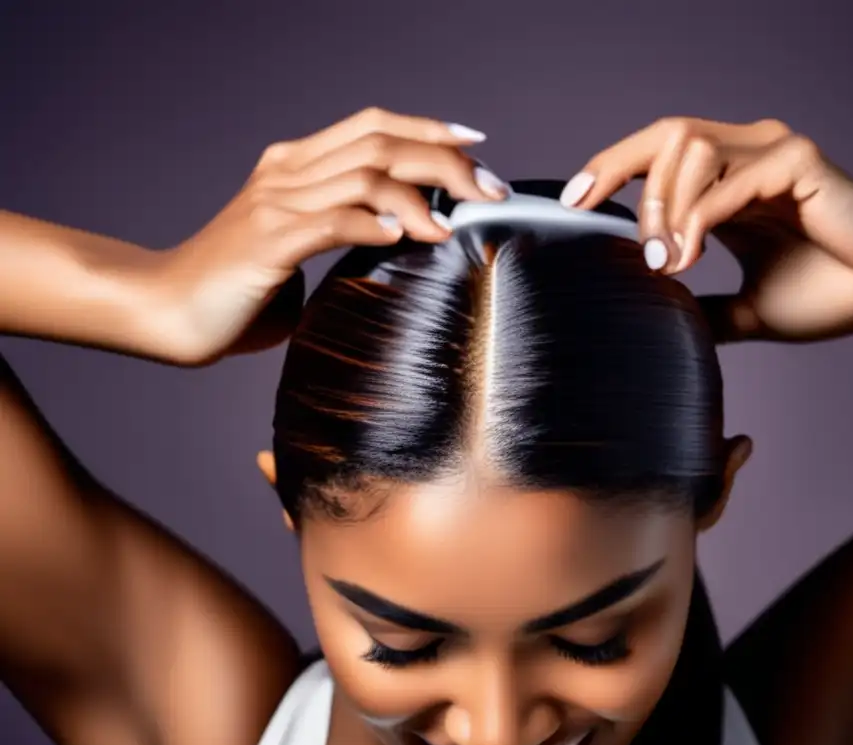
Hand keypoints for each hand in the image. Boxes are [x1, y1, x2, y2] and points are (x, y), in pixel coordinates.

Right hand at [152, 107, 507, 363]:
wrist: (165, 311)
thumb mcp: (296, 253)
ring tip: (459, 224)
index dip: (425, 128)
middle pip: (381, 142)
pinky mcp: (269, 241)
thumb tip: (398, 256)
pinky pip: (333, 221)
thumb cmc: (234, 292)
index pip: (371, 126)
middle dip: (445, 162)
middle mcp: (287, 173)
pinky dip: (374, 224)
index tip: (473, 145)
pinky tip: (405, 238)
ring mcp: (276, 203)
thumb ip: (342, 243)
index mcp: (293, 166)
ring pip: (366, 174)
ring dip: (423, 197)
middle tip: (489, 190)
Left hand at [560, 117, 852, 342]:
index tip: (571, 202)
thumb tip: (665, 325)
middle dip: (622, 178)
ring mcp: (771, 153)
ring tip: (669, 262)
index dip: (609, 168)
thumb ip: (707, 310)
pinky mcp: (798, 160)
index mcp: (727, 183)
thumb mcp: (750, 307)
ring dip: (665, 206)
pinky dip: (698, 216)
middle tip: (617, 237)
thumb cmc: (832, 288)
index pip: (655, 153)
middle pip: (664, 136)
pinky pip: (730, 177)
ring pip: (689, 149)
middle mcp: (745, 155)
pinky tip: (689, 255)